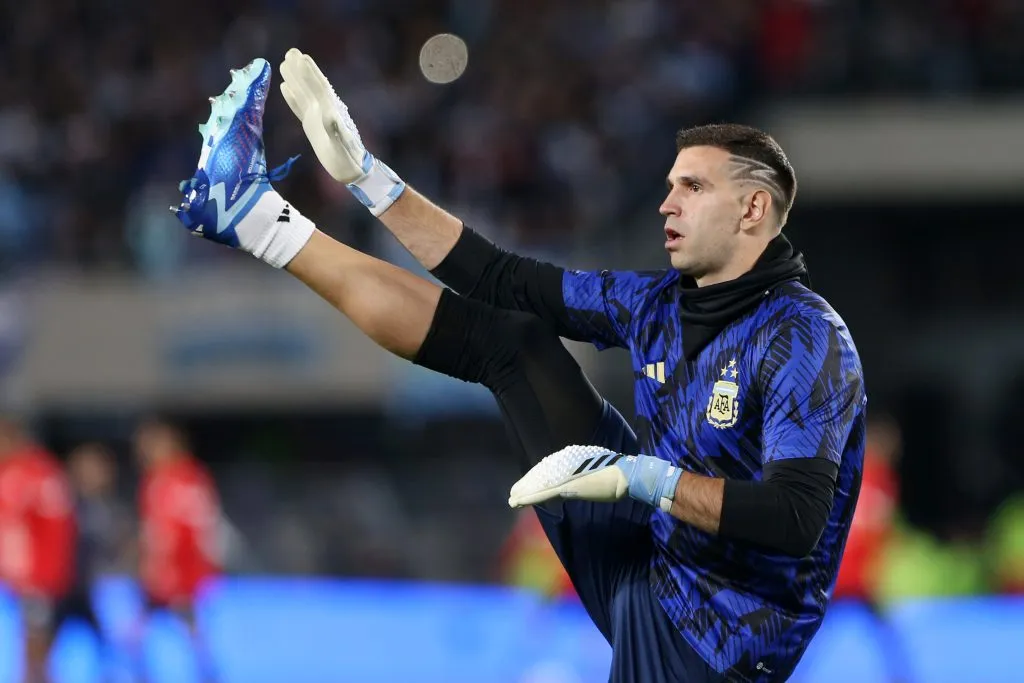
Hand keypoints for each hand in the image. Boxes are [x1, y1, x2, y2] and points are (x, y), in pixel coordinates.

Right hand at [279, 48, 404, 215]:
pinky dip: (292, 97)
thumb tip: (330, 117)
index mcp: (331, 111)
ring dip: (295, 79)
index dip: (310, 73)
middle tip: (291, 51)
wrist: (351, 169)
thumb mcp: (343, 147)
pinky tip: (285, 87)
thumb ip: (336, 132)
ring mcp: (317, 117)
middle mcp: (324, 110)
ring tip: (285, 63)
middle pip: (311, 86)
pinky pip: (300, 107)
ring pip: (304, 94)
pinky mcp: (312, 126)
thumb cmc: (348, 159)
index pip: (319, 88)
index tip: (300, 56)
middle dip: (301, 69)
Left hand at [508, 445, 681, 511]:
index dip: (537, 477)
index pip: (551, 469)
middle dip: (527, 484)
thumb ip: (587, 476)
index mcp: (574, 460)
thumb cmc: (619, 475)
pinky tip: (519, 502)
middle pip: (541, 475)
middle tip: (513, 493)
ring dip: (524, 493)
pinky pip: (543, 493)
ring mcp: (566, 476)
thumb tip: (584, 482)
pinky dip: (530, 498)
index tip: (528, 485)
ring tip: (512, 500)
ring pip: (539, 485)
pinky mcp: (567, 486)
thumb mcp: (599, 473)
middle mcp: (567, 465)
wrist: (626, 476)